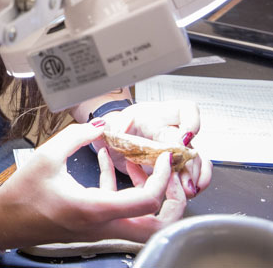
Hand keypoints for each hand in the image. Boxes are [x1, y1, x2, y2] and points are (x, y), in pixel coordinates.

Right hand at [0, 122, 185, 248]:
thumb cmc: (22, 194)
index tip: (163, 158)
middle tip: (165, 173)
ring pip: (142, 221)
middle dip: (171, 200)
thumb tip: (100, 125)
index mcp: (94, 209)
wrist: (5, 221)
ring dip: (147, 193)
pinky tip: (104, 160)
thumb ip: (76, 136)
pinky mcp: (92, 225)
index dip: (163, 179)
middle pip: (157, 226)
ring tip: (133, 161)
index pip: (148, 202)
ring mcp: (99, 229)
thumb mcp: (46, 157)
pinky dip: (121, 187)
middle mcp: (102, 225)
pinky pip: (119, 211)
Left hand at [97, 100, 212, 198]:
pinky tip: (190, 190)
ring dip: (195, 175)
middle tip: (185, 180)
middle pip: (193, 142)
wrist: (115, 140)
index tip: (183, 140)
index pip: (186, 110)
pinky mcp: (177, 162)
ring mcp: (177, 146)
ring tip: (188, 189)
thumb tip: (102, 127)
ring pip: (198, 158)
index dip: (190, 123)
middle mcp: (172, 129)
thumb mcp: (110, 126)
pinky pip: (195, 170)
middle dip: (191, 162)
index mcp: (156, 115)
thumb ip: (108, 127)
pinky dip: (195, 180)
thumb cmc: (115, 128)